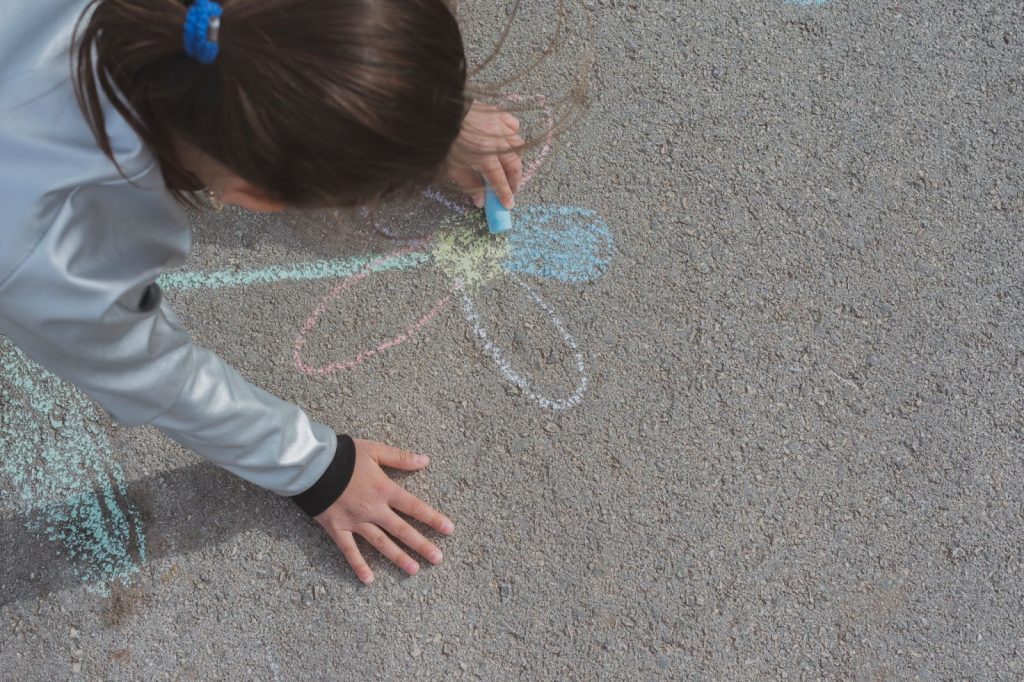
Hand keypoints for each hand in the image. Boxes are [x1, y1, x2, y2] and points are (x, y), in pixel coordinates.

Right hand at [313, 439, 454, 583]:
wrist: (311, 465)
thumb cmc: (343, 455)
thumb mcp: (374, 450)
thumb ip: (400, 457)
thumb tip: (424, 460)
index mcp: (384, 490)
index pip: (414, 507)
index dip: (433, 518)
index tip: (449, 530)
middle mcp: (374, 509)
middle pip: (402, 530)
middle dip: (421, 545)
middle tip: (438, 559)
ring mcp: (356, 522)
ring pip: (381, 543)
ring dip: (398, 557)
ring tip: (414, 570)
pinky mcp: (337, 529)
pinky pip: (349, 551)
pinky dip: (358, 565)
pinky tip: (368, 580)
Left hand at [445, 101, 523, 209]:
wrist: (440, 112)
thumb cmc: (443, 141)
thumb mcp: (452, 167)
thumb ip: (468, 184)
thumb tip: (480, 201)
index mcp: (484, 158)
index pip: (499, 180)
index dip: (505, 193)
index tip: (508, 204)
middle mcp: (496, 143)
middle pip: (513, 165)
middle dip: (515, 179)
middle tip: (513, 188)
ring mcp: (499, 127)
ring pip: (517, 145)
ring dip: (517, 158)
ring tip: (512, 167)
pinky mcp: (497, 114)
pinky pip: (513, 125)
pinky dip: (513, 134)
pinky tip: (508, 140)